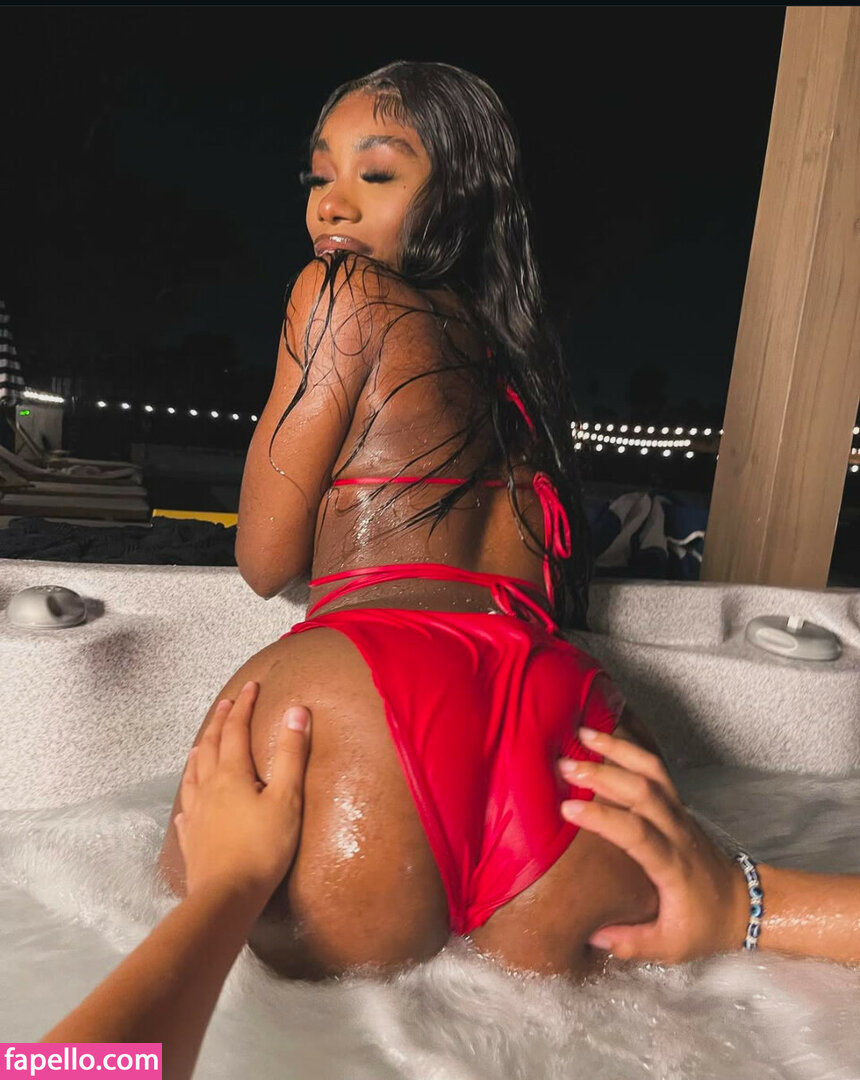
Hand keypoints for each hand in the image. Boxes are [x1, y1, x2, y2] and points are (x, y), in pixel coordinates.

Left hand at [175, 681, 310, 906]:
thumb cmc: (262, 847)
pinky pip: (186, 811)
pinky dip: (188, 798)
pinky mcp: (191, 839)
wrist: (226, 897)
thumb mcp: (286, 798)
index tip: (250, 686)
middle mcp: (208, 787)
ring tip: (200, 745)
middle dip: (219, 722)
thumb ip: (291, 754)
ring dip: (199, 754)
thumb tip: (296, 710)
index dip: (244, 706)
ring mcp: (195, 814)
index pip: (236, 730)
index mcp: (232, 773)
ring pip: (193, 775)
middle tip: (225, 705)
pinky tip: (187, 808)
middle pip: (210, 746)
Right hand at [558, 728, 749, 962]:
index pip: (637, 833)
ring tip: (583, 734)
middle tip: (564, 766)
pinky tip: (606, 737)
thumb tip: (589, 936)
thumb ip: (631, 942)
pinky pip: (656, 769)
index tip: (567, 809)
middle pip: (643, 791)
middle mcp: (677, 831)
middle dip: (603, 774)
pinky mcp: (678, 804)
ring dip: (618, 749)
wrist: (744, 903)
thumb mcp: (671, 946)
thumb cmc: (705, 924)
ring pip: (652, 771)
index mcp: (673, 865)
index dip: (603, 818)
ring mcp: (679, 813)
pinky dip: (630, 748)